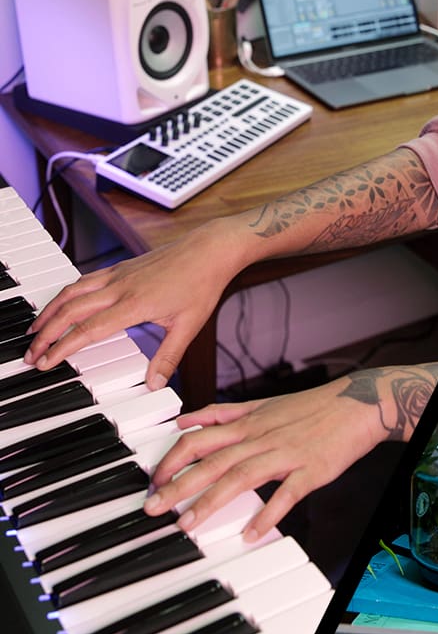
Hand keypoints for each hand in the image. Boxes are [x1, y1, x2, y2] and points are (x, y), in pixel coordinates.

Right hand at [26, 222, 243, 388]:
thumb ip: (168, 357)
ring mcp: (119, 274)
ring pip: (72, 291)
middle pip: (70, 310)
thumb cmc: (202, 283)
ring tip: (35, 330)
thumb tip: (155, 384)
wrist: (211, 248)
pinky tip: (62, 304)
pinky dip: (66, 294)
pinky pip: (84, 280)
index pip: (88, 330)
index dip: (62, 348)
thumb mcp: (189, 326)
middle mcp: (120, 287)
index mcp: (134, 304)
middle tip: (30, 352)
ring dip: (50, 311)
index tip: (46, 362)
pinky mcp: (122, 267)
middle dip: (45, 333)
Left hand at [143, 362, 437, 540]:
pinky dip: (267, 514)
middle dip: (178, 485)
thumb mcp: (265, 403)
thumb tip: (186, 419)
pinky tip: (251, 533)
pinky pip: (286, 494)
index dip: (172, 458)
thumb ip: (224, 413)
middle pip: (212, 460)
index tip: (153, 479)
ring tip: (188, 525)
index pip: (200, 437)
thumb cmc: (313, 406)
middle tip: (152, 508)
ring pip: (241, 477)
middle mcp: (262, 436)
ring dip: (211, 502)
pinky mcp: (312, 469)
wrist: (360, 402)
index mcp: (250, 421)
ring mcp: (287, 453)